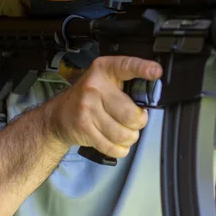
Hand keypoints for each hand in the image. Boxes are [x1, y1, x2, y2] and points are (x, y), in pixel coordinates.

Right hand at [43, 56, 162, 157]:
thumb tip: (153, 98)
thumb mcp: (107, 81)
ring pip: (123, 134)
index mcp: (104, 70)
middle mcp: (95, 87)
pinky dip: (120, 149)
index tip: (156, 71)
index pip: (126, 66)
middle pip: (131, 114)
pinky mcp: (84, 128)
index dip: (143, 68)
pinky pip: (112, 147)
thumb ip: (128, 85)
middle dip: (140, 122)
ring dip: (130, 137)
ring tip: (126, 132)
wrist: (59, 114)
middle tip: (136, 121)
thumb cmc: (90, 97)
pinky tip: (117, 142)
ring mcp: (87, 109)